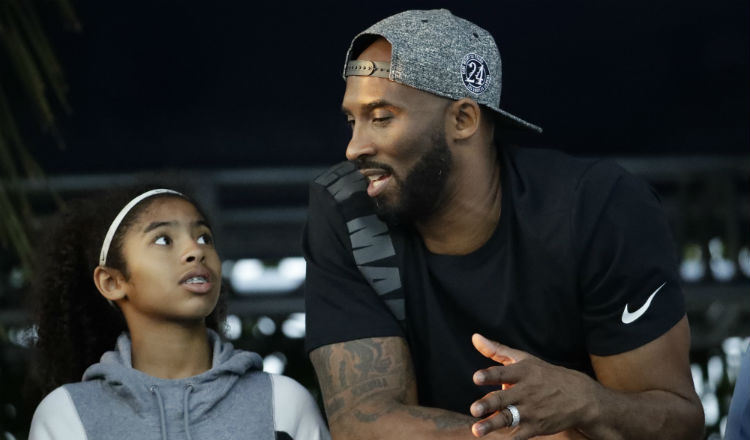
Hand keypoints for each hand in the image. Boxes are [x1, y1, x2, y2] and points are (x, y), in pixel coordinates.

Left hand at [469, 334, 595, 438]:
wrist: (581, 398)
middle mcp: (526, 391)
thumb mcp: (524, 359)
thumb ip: (497, 350)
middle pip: (504, 398)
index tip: (476, 378)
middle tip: (474, 409)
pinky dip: (511, 438)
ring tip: (476, 430)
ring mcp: (532, 410)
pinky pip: (521, 434)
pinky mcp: (537, 427)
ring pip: (509, 418)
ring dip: (492, 424)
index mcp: (523, 372)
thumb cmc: (545, 375)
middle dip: (488, 404)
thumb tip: (474, 337)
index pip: (503, 373)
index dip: (490, 375)